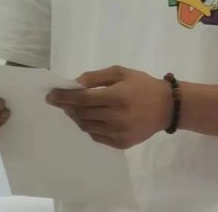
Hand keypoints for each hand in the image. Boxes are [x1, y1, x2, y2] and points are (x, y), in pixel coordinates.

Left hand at [47, 66, 170, 148]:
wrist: (167, 107)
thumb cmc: (142, 85)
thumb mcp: (121, 72)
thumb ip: (96, 77)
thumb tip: (75, 84)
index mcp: (116, 96)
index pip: (82, 99)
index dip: (64, 98)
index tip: (51, 96)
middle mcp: (116, 117)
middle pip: (82, 114)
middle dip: (67, 107)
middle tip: (59, 102)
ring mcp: (118, 133)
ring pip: (87, 126)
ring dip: (76, 117)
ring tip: (73, 109)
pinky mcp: (121, 144)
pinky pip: (96, 136)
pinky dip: (88, 127)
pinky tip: (88, 118)